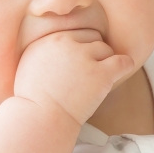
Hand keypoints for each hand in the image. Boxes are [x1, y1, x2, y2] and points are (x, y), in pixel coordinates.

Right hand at [12, 29, 136, 125]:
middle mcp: (66, 44)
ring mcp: (84, 58)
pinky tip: (122, 70)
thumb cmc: (33, 101)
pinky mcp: (100, 74)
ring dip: (104, 62)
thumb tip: (58, 48)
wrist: (40, 120)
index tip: (78, 63)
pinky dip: (125, 65)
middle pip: (92, 37)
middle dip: (92, 53)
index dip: (79, 48)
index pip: (75, 33)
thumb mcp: (28, 66)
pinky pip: (122, 61)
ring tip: (97, 79)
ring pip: (106, 49)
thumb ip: (43, 51)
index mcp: (49, 40)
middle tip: (88, 72)